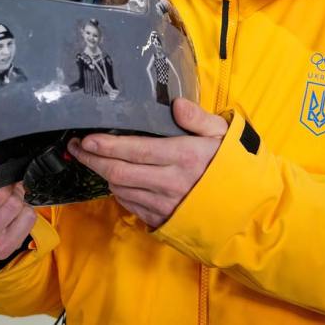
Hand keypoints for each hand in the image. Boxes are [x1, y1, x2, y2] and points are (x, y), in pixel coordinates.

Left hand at [66, 98, 227, 227]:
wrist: (248, 210)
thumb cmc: (233, 165)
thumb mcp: (223, 134)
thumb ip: (198, 118)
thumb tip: (175, 104)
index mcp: (183, 156)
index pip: (135, 150)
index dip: (106, 146)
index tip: (86, 138)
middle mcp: (170, 182)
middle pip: (119, 172)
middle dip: (92, 160)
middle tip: (76, 148)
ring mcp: (164, 204)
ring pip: (121, 189)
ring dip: (104, 174)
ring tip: (94, 159)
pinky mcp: (162, 220)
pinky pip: (130, 205)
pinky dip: (119, 191)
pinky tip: (118, 179)